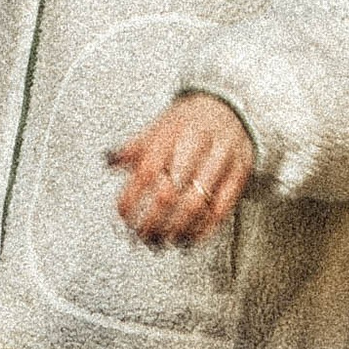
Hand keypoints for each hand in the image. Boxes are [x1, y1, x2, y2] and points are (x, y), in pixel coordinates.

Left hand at [109, 94, 256, 247]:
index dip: (131, 199)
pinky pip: (222, 209)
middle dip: (153, 222)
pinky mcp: (239, 173)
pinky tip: (190, 238)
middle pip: (170, 193)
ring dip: (176, 230)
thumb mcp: (159, 126)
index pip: (145, 172)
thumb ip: (135, 146)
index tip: (124, 218)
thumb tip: (109, 161)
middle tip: (143, 237)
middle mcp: (196, 145)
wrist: (229, 106)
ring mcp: (220, 160)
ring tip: (164, 241)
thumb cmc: (188, 121)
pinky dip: (203, 229)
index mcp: (170, 133)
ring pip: (196, 205)